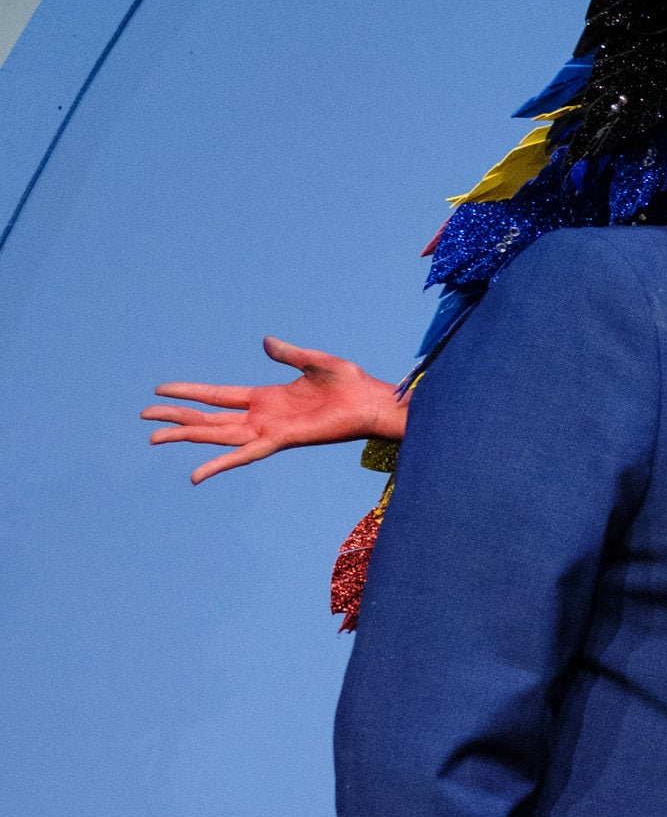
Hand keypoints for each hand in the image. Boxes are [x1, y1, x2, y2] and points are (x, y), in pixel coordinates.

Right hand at [143, 336, 403, 484]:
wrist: (374, 403)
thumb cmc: (351, 385)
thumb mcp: (315, 362)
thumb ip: (288, 354)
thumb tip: (265, 341)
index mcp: (265, 397)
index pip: (216, 395)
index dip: (189, 392)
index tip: (160, 391)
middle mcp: (261, 416)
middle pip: (208, 418)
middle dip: (176, 418)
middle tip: (143, 416)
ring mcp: (269, 430)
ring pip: (217, 435)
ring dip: (186, 437)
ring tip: (154, 437)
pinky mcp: (282, 440)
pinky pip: (244, 455)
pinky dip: (220, 464)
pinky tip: (196, 475)